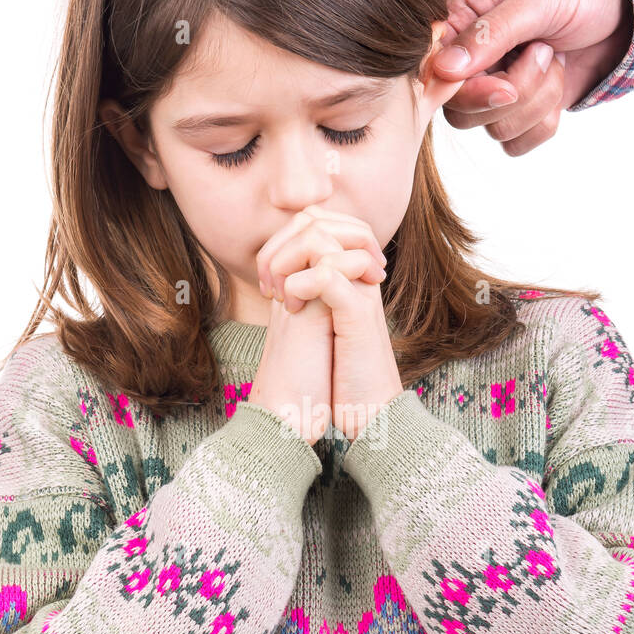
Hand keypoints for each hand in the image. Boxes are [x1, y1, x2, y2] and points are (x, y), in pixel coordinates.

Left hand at [254, 205, 401, 441]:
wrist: (367, 414)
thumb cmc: (339, 377)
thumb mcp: (317, 325)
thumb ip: (306, 293)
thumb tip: (279, 276)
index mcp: (349, 275)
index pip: (317, 220)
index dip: (282, 239)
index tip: (267, 279)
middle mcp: (358, 276)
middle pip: (318, 219)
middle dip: (280, 244)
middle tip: (268, 284)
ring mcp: (360, 291)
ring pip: (322, 238)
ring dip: (286, 261)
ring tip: (278, 295)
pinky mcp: (358, 315)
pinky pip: (327, 274)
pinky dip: (298, 285)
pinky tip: (290, 309)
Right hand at [432, 0, 633, 154]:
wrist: (620, 6)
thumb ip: (490, 33)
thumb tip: (445, 68)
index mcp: (458, 21)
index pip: (437, 74)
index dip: (467, 90)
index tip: (504, 85)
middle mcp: (467, 62)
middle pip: (462, 113)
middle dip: (516, 91)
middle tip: (544, 51)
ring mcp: (491, 91)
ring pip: (496, 129)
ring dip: (539, 98)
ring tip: (554, 57)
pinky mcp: (518, 114)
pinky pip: (517, 143)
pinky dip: (545, 121)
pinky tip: (557, 82)